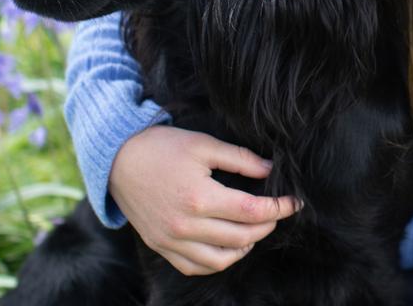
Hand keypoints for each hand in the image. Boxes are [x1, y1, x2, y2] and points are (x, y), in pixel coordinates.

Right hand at [109, 125, 301, 275]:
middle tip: (277, 212)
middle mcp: (185, 226)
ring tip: (255, 229)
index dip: (279, 208)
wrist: (117, 160)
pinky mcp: (161, 247)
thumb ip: (241, 159)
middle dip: (267, 225)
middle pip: (241, 237)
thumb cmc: (162, 148)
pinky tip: (229, 245)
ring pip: (220, 259)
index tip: (294, 202)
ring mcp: (171, 240)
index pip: (252, 211)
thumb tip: (271, 170)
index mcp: (199, 198)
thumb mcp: (204, 144)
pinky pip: (195, 267)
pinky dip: (217, 261)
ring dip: (245, 247)